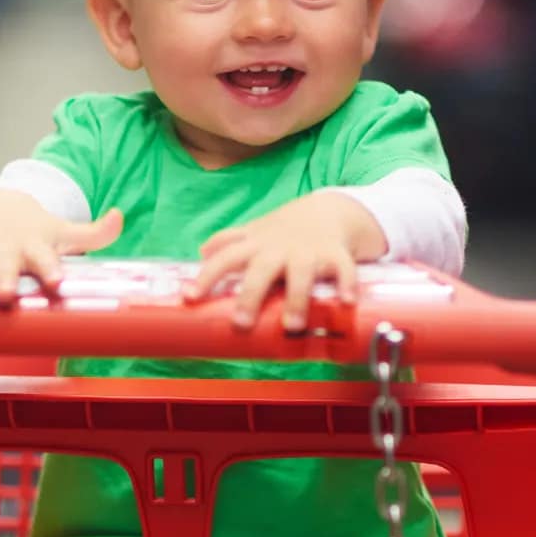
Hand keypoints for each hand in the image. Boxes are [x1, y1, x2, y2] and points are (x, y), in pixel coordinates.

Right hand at [0, 189, 122, 302]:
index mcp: (37, 245)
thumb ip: (96, 232)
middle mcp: (9, 244)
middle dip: (6, 277)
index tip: (57, 282)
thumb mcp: (66, 232)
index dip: (52, 270)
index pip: (47, 259)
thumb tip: (120, 215)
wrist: (1, 204)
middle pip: (9, 262)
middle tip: (6, 295)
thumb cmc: (37, 231)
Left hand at [184, 192, 386, 331]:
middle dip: (250, 295)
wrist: (330, 210)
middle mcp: (279, 248)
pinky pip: (343, 269)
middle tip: (241, 323)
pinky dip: (346, 284)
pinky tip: (345, 302)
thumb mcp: (254, 232)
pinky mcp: (336, 254)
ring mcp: (308, 251)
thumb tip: (201, 253)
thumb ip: (229, 242)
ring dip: (296, 299)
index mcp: (255, 245)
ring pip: (301, 273)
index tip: (190, 297)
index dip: (206, 276)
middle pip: (261, 270)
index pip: (225, 258)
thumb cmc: (284, 230)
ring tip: (292, 326)